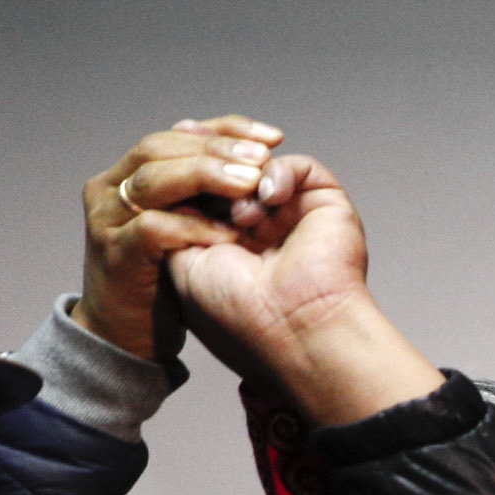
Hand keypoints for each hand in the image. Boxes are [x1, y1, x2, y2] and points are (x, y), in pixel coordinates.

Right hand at [75, 115, 286, 362]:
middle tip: (264, 157)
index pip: (182, 134)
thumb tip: (258, 164)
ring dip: (205, 176)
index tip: (275, 138)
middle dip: (218, 148)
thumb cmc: (168, 278)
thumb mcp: (193, 226)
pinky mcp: (114, 254)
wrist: (129, 335)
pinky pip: (151, 229)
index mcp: (135, 173)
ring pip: (153, 179)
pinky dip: (191, 227)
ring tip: (251, 184)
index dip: (227, 130)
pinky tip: (228, 235)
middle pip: (163, 146)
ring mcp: (108, 218)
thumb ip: (211, 195)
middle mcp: (113, 187)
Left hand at [163, 152, 437, 426]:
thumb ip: (173, 219)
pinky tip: (269, 199)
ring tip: (242, 214)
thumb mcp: (180, 262)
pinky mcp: (327, 205)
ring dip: (243, 180)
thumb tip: (170, 181)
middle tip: (202, 182)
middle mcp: (263, 229)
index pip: (204, 194)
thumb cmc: (239, 312)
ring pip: (261, 167)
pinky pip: (300, 166)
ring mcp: (295, 217)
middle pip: (230, 173)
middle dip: (212, 172)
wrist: (289, 327)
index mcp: (230, 247)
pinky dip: (278, 173)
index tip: (167, 179)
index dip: (186, 178)